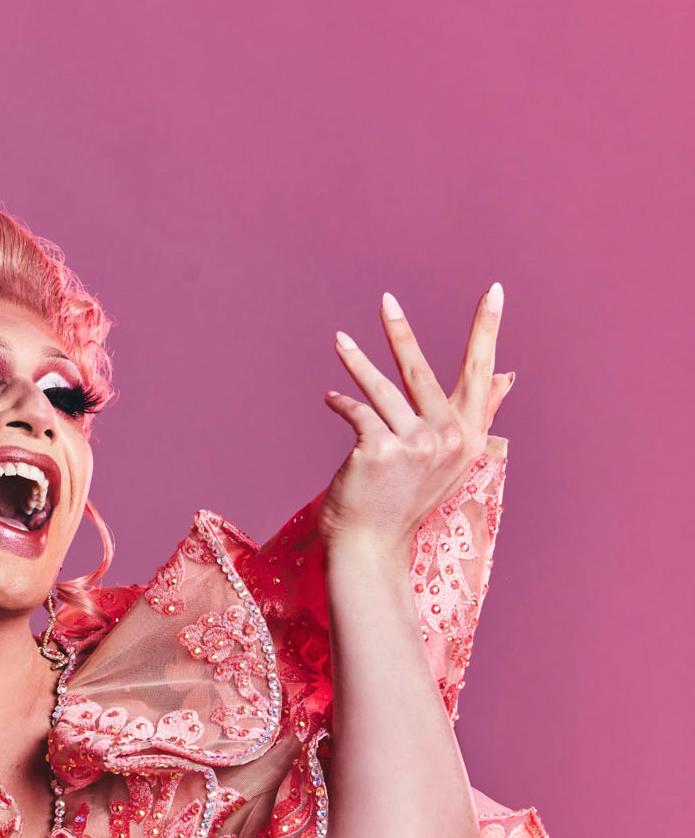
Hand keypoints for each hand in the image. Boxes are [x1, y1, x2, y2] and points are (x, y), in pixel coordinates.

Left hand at [317, 285, 513, 558]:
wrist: (372, 546)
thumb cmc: (406, 501)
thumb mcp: (451, 459)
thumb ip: (478, 413)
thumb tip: (508, 376)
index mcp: (470, 436)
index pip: (482, 372)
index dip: (487, 329)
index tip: (495, 290)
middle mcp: (449, 439)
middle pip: (423, 371)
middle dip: (401, 332)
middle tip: (387, 299)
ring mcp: (417, 445)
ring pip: (381, 388)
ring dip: (356, 361)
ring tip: (340, 340)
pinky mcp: (382, 450)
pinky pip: (358, 412)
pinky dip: (341, 403)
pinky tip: (331, 398)